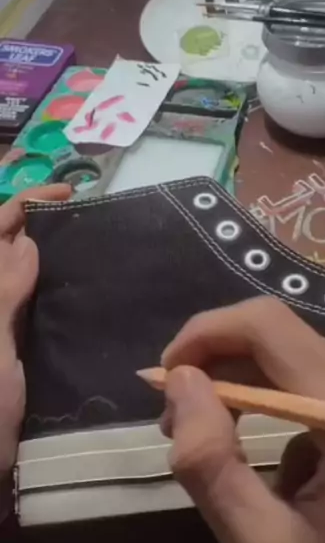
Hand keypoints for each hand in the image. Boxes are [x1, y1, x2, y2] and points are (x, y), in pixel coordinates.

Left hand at [0, 185, 70, 519]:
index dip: (25, 204)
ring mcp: (2, 327)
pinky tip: (90, 292)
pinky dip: (59, 294)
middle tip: (90, 216)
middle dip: (42, 226)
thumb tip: (26, 239)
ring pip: (26, 279)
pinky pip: (38, 311)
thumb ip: (3, 291)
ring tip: (98, 245)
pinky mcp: (18, 350)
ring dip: (54, 258)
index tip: (69, 192)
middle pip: (9, 250)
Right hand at [162, 297, 324, 542]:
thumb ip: (212, 467)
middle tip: (183, 425)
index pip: (268, 327)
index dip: (205, 335)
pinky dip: (297, 407)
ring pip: (306, 359)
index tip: (166, 379)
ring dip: (258, 393)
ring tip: (233, 450)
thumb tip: (182, 382)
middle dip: (222, 370)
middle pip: (284, 339)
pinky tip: (297, 468)